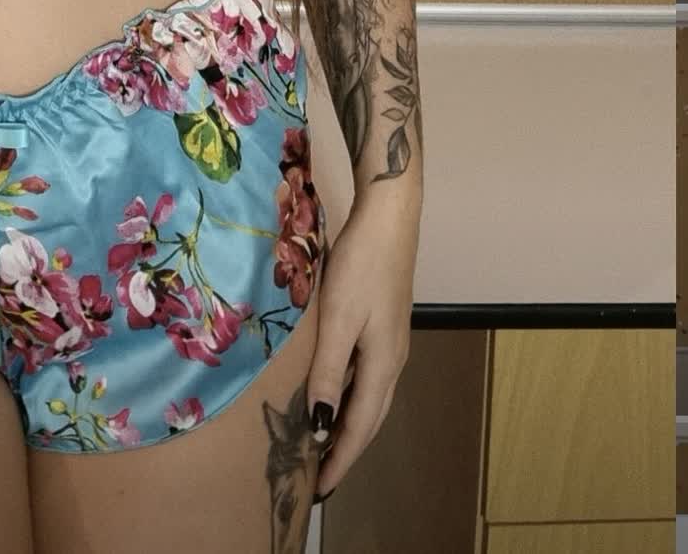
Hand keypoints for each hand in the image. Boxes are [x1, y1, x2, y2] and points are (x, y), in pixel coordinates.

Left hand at [305, 190, 420, 500]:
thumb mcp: (339, 319)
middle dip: (345, 449)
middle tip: (319, 477)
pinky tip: (331, 392)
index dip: (341, 459)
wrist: (389, 218)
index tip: (321, 492)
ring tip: (322, 444)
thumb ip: (329, 371)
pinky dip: (348, 395)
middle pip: (368, 417)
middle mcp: (391, 361)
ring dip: (347, 423)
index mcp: (383, 365)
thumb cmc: (362, 266)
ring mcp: (389, 342)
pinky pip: (364, 375)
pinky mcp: (382, 324)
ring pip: (367, 397)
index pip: (360, 427)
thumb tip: (320, 424)